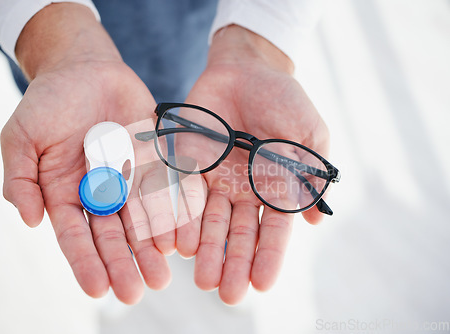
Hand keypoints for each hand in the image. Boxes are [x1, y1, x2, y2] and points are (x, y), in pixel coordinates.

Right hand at [0, 3, 174, 303]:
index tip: (97, 289)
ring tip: (162, 274)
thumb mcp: (21, 137)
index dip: (85, 261)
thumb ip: (21, 178)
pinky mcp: (154, 160)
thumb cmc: (48, 102)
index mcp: (65, 193)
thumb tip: (29, 220)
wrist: (85, 68)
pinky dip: (172, 212)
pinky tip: (180, 235)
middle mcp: (99, 192)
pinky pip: (165, 189)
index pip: (76, 235)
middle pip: (113, 234)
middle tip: (137, 292)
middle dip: (124, 263)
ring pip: (142, 219)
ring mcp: (129, 178)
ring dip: (151, 247)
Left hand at [184, 26, 329, 303]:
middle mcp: (243, 192)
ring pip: (209, 222)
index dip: (268, 257)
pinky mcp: (188, 164)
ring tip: (200, 277)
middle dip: (232, 263)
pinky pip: (182, 195)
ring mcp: (214, 180)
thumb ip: (312, 174)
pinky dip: (179, 218)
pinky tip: (176, 242)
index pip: (273, 232)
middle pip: (237, 234)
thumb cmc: (284, 100)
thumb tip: (316, 220)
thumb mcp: (309, 133)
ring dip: (205, 250)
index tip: (262, 285)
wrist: (247, 69)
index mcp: (274, 189)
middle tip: (225, 294)